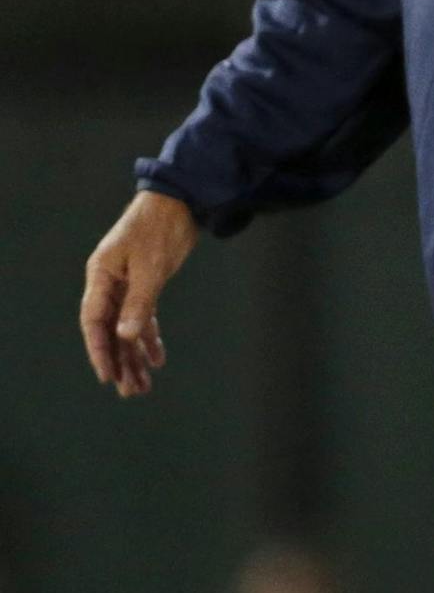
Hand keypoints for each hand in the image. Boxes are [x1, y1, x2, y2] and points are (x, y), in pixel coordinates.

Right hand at [82, 190, 199, 396]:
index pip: (94, 321)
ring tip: (142, 386)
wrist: (180, 201)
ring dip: (134, 357)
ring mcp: (127, 286)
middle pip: (110, 331)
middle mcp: (109, 284)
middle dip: (118, 362)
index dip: (99, 350)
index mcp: (101, 276)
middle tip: (128, 391)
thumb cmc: (159, 227)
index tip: (107, 375)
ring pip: (126, 329)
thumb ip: (139, 301)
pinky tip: (157, 359)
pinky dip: (149, 339)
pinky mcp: (146, 285)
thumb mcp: (150, 265)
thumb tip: (125, 336)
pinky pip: (143, 318)